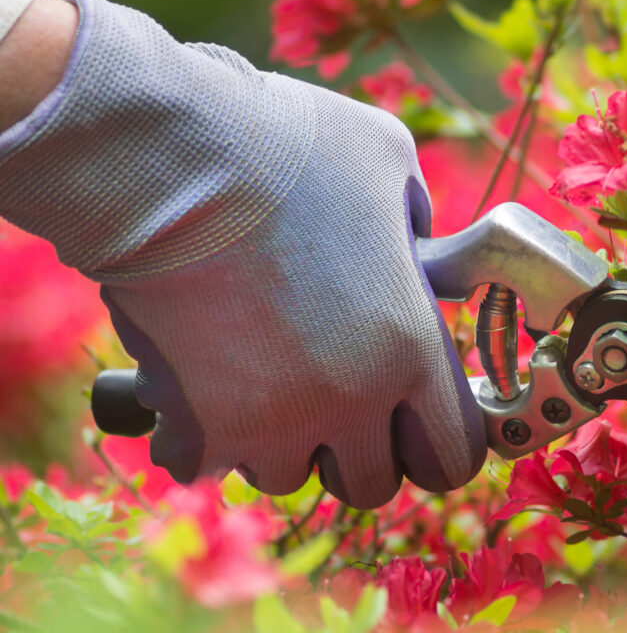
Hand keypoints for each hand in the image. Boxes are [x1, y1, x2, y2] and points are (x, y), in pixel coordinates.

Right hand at [0, 0, 485, 508]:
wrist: (166, 159)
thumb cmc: (288, 147)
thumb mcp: (392, 165)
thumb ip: (420, 231)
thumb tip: (419, 260)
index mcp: (412, 349)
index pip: (453, 457)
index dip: (439, 446)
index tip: (416, 430)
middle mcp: (351, 402)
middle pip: (372, 484)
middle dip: (356, 450)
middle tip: (334, 402)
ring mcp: (272, 424)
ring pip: (288, 476)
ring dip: (278, 439)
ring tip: (259, 375)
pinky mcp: (197, 429)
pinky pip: (208, 467)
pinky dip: (204, 437)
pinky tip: (201, 383)